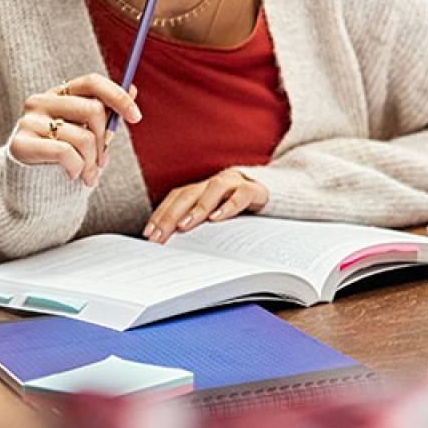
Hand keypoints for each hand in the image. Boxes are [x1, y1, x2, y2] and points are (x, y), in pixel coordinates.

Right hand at [8, 74, 139, 186]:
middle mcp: (41, 101)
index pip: (92, 82)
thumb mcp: (87, 130)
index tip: (136, 117)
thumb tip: (134, 89)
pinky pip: (65, 152)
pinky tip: (73, 174)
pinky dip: (77, 167)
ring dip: (92, 162)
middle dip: (105, 140)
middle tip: (103, 162)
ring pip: (83, 137)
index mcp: (60, 94)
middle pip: (93, 110)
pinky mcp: (20, 143)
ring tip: (88, 175)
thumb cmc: (64, 152)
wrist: (30, 180)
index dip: (118, 97)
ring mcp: (28, 121)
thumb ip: (106, 111)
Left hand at [144, 169, 268, 242]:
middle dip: (171, 215)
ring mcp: (235, 183)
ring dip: (197, 208)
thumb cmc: (240, 209)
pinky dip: (228, 205)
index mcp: (203, 188)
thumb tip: (172, 245)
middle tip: (160, 235)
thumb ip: (198, 224)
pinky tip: (218, 218)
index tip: (149, 234)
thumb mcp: (216, 216)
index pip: (176, 198)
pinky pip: (241, 194)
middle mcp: (215, 183)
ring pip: (213, 189)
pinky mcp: (255, 190)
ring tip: (185, 226)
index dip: (160, 214)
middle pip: (188, 194)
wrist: (278, 194)